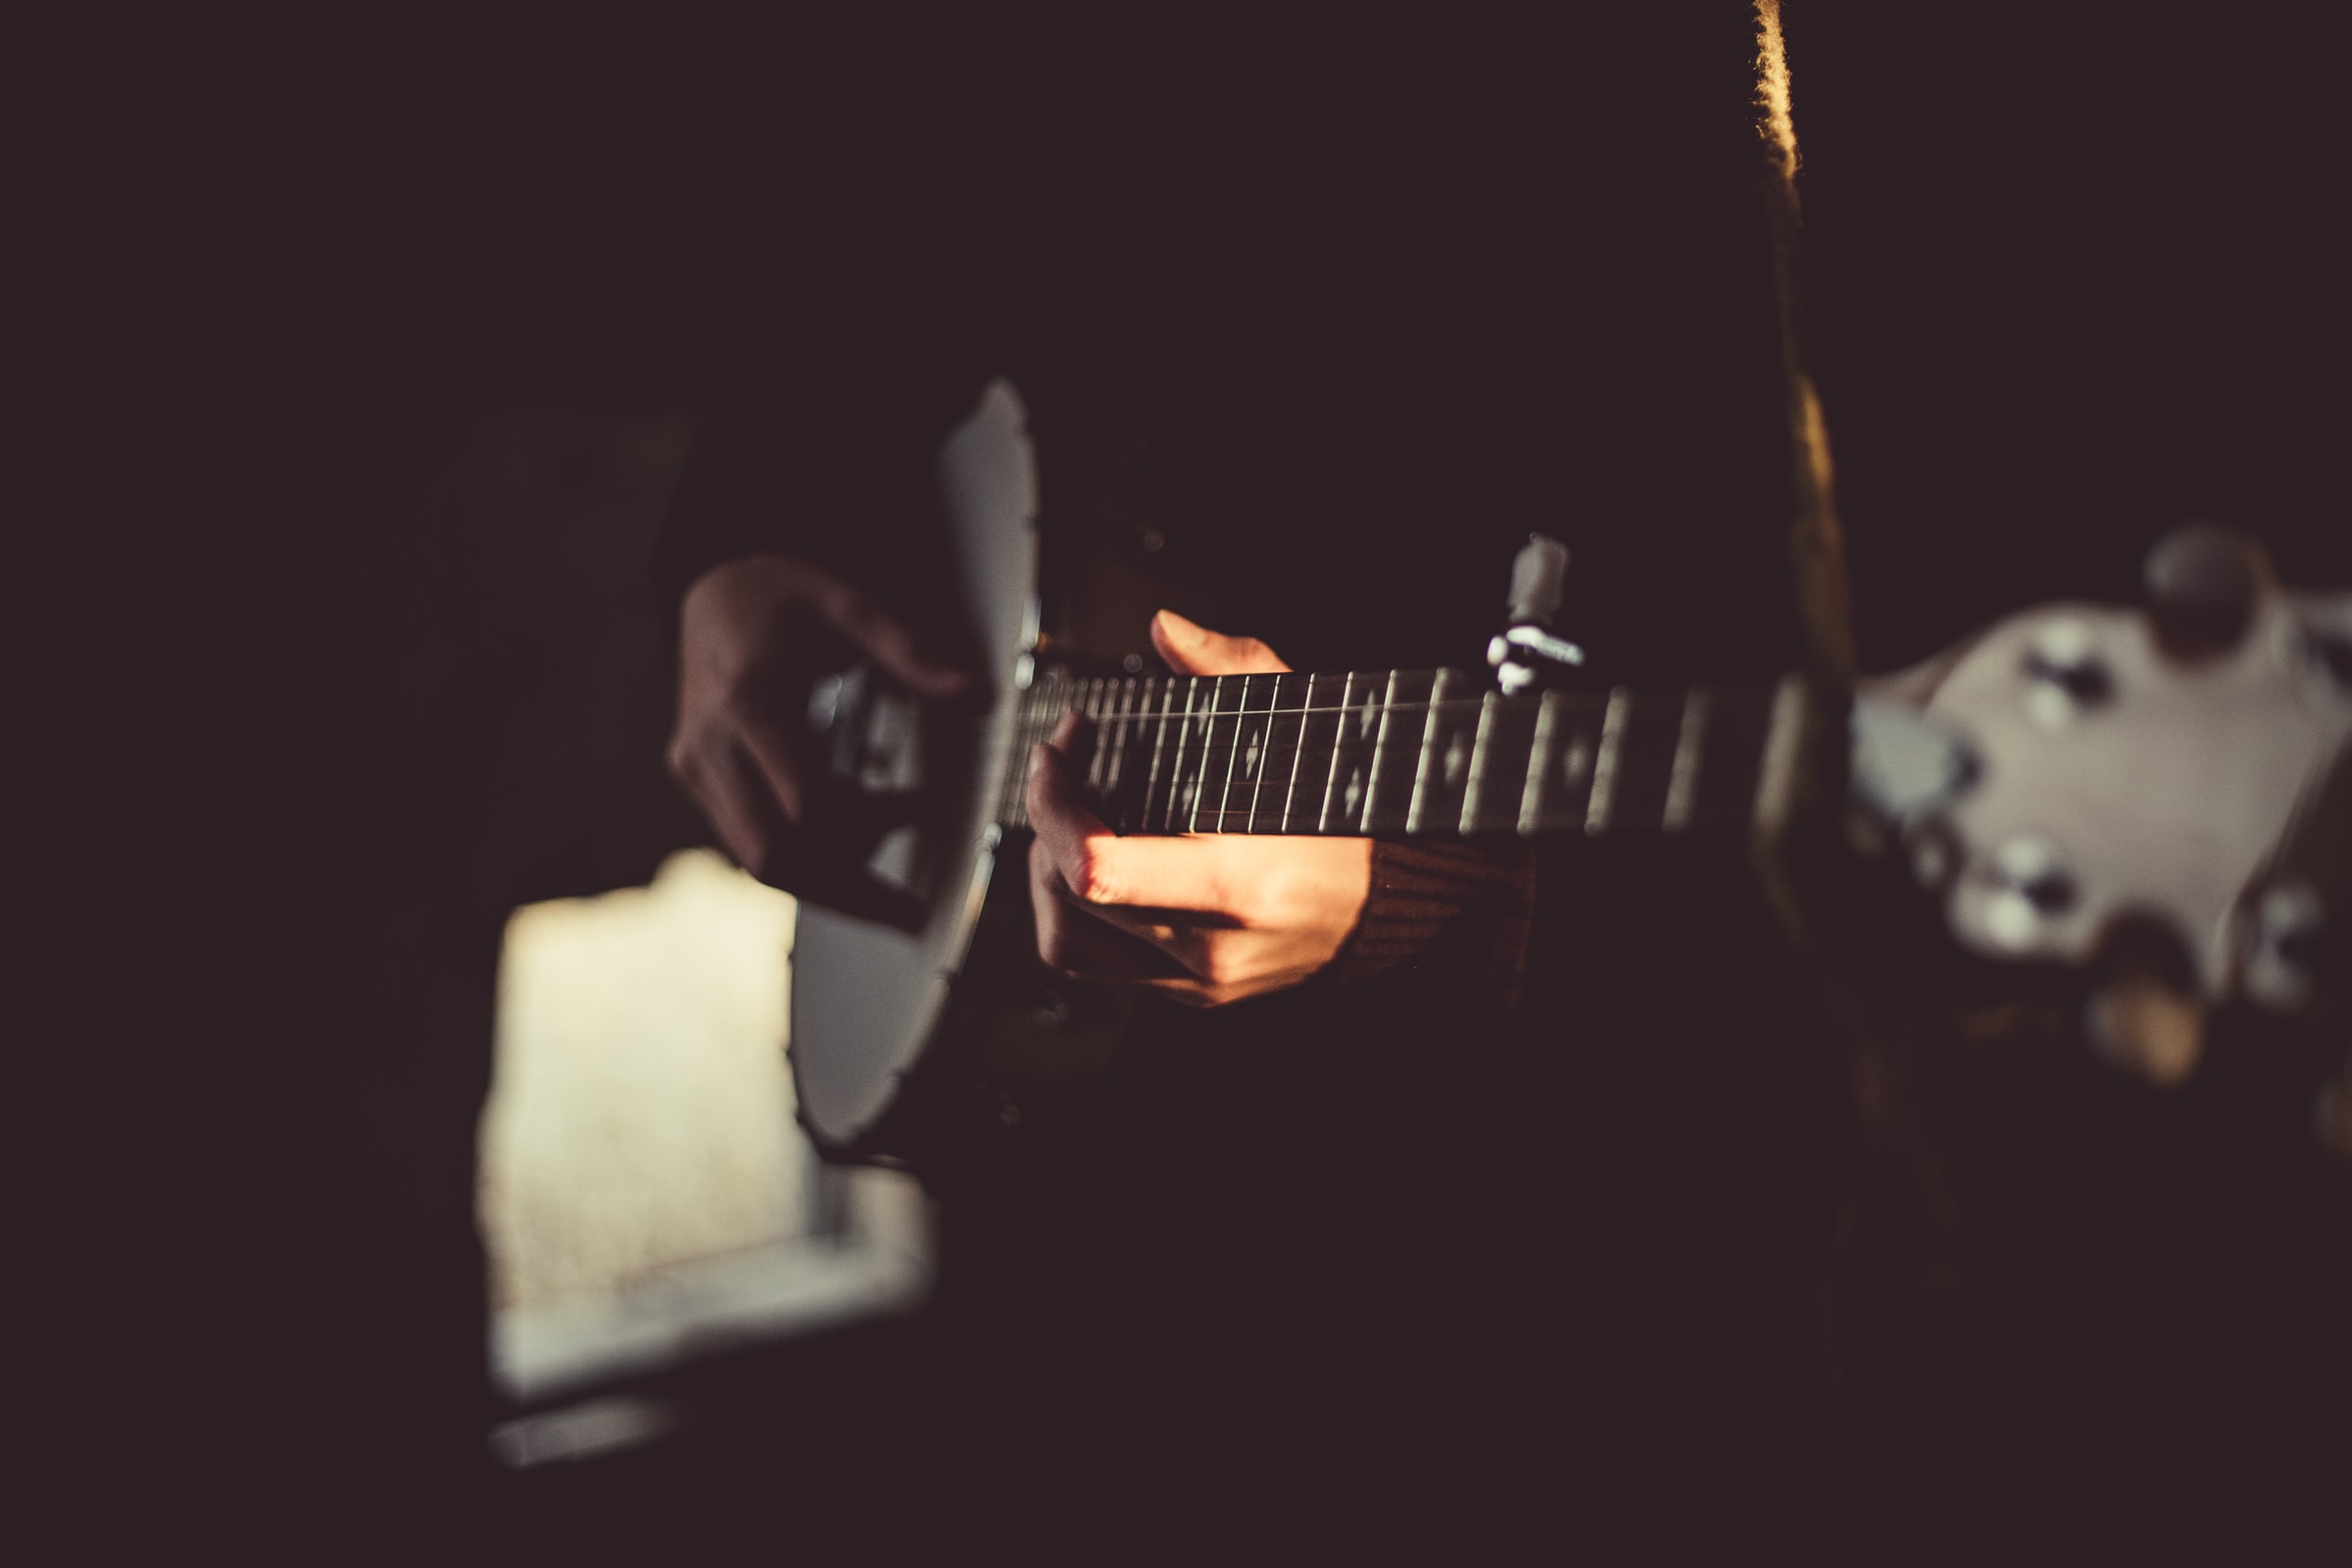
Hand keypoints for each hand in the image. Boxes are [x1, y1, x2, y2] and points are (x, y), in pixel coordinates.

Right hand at [668, 553, 972, 876]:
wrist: (713, 594)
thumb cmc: (779, 598)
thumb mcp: (849, 607)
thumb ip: (912, 654)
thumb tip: (979, 696)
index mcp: (749, 700)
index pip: (806, 800)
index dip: (873, 816)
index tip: (922, 802)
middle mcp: (712, 745)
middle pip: (779, 850)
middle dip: (852, 858)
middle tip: (906, 829)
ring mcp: (700, 771)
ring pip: (763, 864)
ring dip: (833, 879)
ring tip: (891, 879)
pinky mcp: (702, 786)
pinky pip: (751, 851)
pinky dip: (808, 867)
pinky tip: (854, 860)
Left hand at [1025, 611, 1373, 1006]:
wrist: (1389, 899)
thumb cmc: (1341, 806)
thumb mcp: (1296, 720)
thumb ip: (1229, 668)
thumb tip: (1165, 629)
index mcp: (1236, 885)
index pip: (1096, 868)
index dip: (1054, 804)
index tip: (1061, 751)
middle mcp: (1212, 946)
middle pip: (1068, 893)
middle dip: (1047, 814)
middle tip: (1067, 762)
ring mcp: (1199, 979)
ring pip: (1065, 941)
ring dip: (1047, 872)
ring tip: (1071, 819)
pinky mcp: (1192, 993)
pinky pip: (1097, 964)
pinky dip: (1076, 911)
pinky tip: (1097, 861)